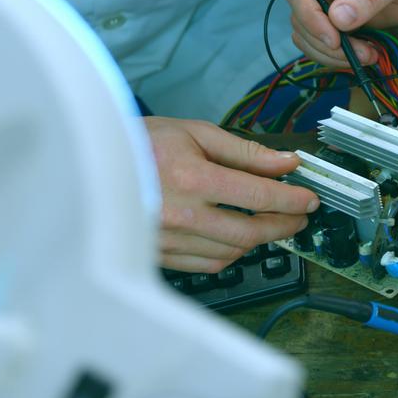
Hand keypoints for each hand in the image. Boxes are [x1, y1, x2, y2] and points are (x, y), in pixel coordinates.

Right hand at [145, 117, 318, 272]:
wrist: (89, 164)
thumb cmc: (141, 143)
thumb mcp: (195, 133)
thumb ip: (245, 151)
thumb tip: (286, 162)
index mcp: (192, 178)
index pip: (259, 195)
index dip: (292, 199)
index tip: (309, 199)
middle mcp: (181, 214)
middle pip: (250, 232)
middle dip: (284, 225)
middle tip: (299, 216)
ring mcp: (168, 240)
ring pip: (232, 252)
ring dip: (258, 239)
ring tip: (270, 223)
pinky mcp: (159, 254)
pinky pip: (207, 265)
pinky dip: (230, 253)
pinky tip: (237, 237)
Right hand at [286, 0, 397, 73]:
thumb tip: (338, 20)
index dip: (309, 16)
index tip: (334, 39)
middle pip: (301, 16)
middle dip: (326, 41)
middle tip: (362, 55)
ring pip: (311, 34)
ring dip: (334, 54)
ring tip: (371, 56)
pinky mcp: (346, 19)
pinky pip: (331, 43)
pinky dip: (344, 56)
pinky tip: (371, 56)